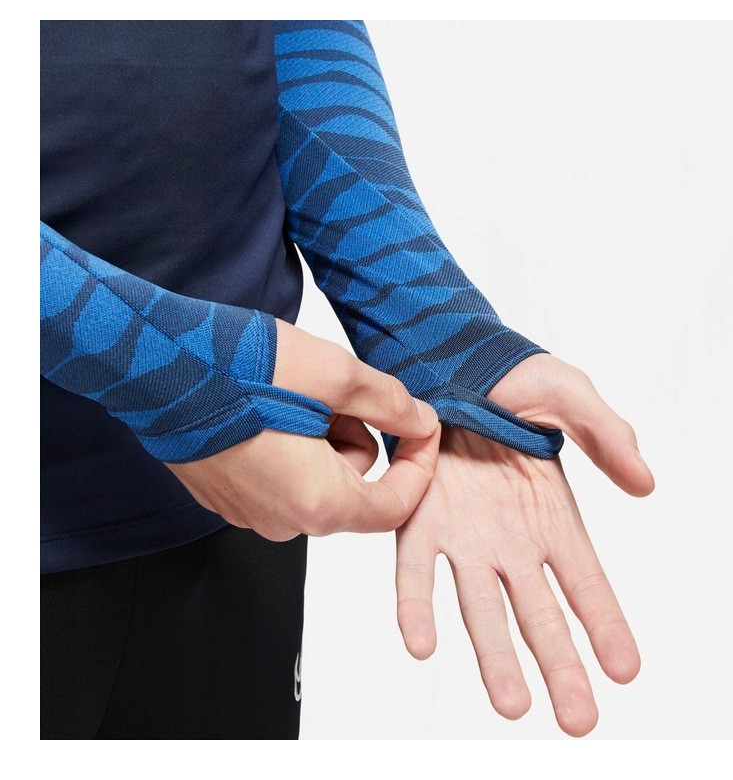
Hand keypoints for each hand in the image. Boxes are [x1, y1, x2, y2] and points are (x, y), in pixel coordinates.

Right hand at [167, 320, 440, 540]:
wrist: (156, 366)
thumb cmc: (240, 370)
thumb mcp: (335, 375)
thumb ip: (391, 404)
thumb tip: (422, 421)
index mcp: (318, 503)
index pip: (396, 506)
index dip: (420, 466)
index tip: (422, 428)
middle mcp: (283, 521)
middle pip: (355, 492)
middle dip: (362, 440)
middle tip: (341, 397)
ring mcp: (249, 513)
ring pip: (319, 484)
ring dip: (326, 441)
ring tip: (299, 397)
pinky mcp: (227, 497)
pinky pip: (282, 481)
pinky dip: (294, 448)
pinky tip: (272, 409)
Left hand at [395, 353, 653, 735]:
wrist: (450, 360)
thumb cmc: (515, 380)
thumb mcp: (571, 397)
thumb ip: (608, 436)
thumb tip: (645, 483)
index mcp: (552, 517)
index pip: (586, 583)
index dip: (606, 624)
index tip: (624, 669)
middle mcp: (510, 540)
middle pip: (540, 614)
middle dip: (561, 666)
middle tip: (578, 719)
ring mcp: (464, 536)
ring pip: (482, 607)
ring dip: (495, 656)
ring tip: (513, 703)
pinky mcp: (418, 520)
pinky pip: (416, 571)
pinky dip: (417, 606)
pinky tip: (421, 642)